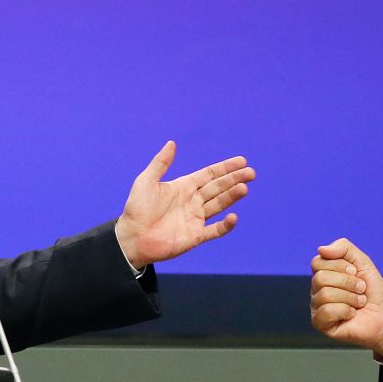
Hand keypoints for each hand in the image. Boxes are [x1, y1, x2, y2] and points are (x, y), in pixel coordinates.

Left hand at [114, 142, 254, 269]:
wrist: (131, 238)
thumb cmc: (136, 209)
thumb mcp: (146, 181)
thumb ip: (160, 163)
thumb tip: (172, 143)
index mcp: (184, 186)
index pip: (209, 174)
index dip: (225, 168)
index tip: (241, 161)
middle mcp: (193, 201)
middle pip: (218, 187)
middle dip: (234, 179)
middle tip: (251, 173)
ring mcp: (195, 219)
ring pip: (219, 205)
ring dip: (232, 197)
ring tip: (244, 188)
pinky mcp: (195, 236)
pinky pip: (215, 230)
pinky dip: (225, 225)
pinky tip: (233, 217)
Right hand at [310, 238, 382, 357]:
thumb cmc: (373, 291)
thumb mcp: (363, 262)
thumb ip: (343, 248)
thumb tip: (321, 249)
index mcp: (323, 274)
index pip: (317, 262)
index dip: (340, 266)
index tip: (355, 272)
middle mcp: (316, 290)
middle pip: (320, 278)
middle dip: (348, 283)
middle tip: (361, 289)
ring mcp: (317, 307)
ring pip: (325, 294)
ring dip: (350, 298)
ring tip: (359, 302)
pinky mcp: (320, 324)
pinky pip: (326, 311)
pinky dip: (346, 311)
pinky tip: (351, 314)